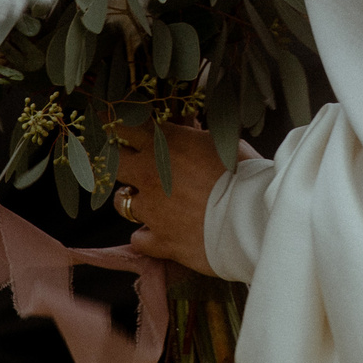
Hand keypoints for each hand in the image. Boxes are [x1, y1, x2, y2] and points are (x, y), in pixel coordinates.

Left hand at [113, 124, 252, 277]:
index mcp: (164, 144)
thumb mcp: (223, 142)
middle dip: (116, 162)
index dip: (116, 123)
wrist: (252, 219)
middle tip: (131, 164)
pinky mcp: (159, 241)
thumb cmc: (246, 174)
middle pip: (111, 162)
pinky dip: (148, 236)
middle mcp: (149, 174)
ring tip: (153, 200)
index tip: (113, 122)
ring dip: (133, 199)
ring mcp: (150, 210)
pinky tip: (162, 233)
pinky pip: (138, 238)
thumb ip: (194, 137)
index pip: (124, 124)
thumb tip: (186, 130)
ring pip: (121, 201)